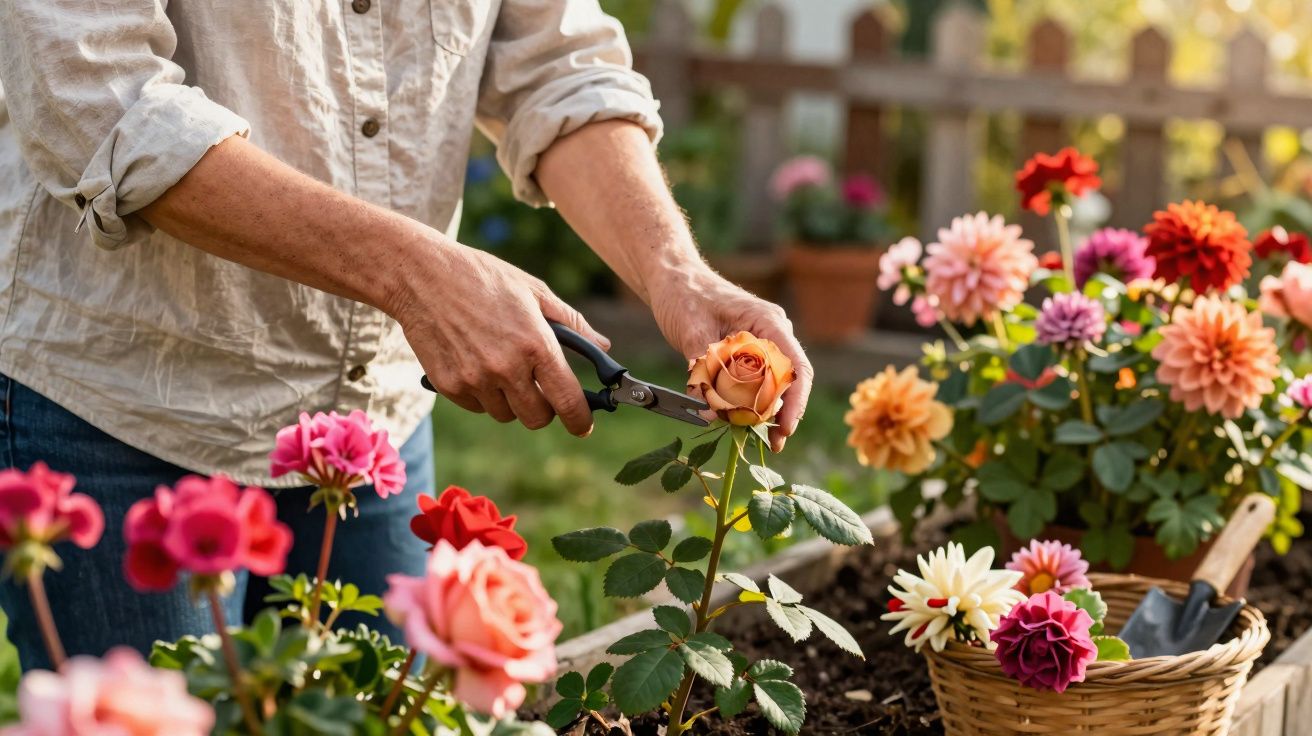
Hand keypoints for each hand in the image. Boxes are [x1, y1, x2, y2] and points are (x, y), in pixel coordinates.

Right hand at [391, 238, 608, 435]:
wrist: (421, 275)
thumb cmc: (482, 277)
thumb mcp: (533, 290)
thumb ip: (572, 323)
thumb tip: (603, 346)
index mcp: (535, 344)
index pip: (567, 401)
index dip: (580, 420)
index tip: (583, 424)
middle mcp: (506, 368)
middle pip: (537, 418)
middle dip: (544, 409)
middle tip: (539, 388)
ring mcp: (475, 380)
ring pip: (505, 415)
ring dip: (510, 400)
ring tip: (501, 365)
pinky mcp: (449, 386)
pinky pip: (477, 407)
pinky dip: (482, 394)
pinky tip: (476, 363)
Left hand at [648, 265, 812, 451]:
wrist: (671, 278)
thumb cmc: (683, 296)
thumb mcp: (691, 332)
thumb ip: (703, 371)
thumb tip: (711, 411)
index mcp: (768, 323)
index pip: (795, 367)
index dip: (795, 401)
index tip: (785, 428)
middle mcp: (772, 333)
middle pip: (789, 380)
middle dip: (783, 414)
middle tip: (773, 445)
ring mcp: (761, 342)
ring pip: (773, 383)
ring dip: (766, 411)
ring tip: (760, 439)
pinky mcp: (747, 352)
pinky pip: (756, 381)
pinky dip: (750, 402)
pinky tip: (740, 419)